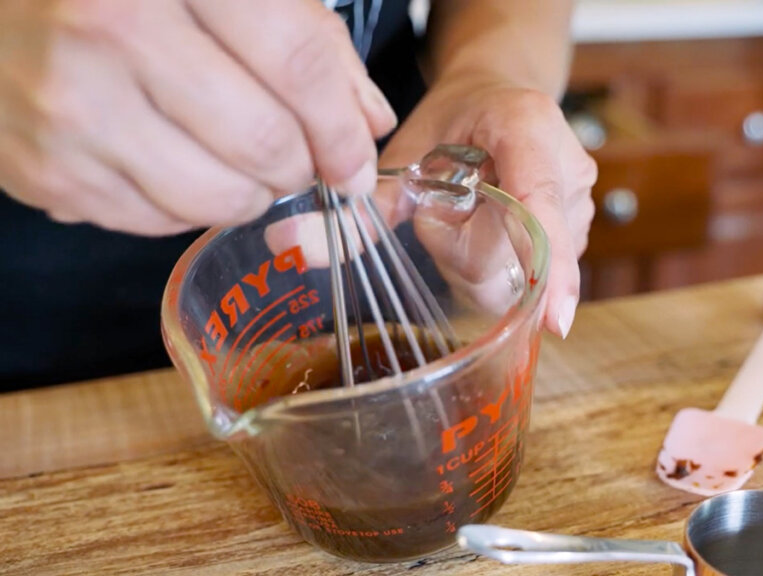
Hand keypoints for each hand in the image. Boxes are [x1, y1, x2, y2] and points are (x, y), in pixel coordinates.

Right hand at [0, 0, 394, 234]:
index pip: (297, 62)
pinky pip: (157, 223)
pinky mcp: (44, 171)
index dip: (343, 127)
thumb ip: (308, 38)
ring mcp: (71, 107)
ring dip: (252, 194)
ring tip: (239, 162)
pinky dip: (188, 207)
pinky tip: (176, 164)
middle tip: (298, 159)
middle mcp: (113, 32)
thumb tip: (367, 121)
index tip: (356, 162)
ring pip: (217, 198)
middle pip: (264, 142)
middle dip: (303, 167)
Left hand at [380, 75, 596, 337]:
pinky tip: (492, 225)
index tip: (554, 321)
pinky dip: (501, 261)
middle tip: (445, 208)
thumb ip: (364, 202)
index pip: (540, 206)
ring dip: (480, 258)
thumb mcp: (407, 146)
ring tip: (471, 211)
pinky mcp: (579, 229)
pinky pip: (532, 271)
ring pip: (524, 272)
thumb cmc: (455, 118)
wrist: (500, 96)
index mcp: (527, 129)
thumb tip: (293, 242)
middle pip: (519, 256)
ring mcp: (581, 203)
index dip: (548, 266)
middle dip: (467, 252)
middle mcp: (568, 168)